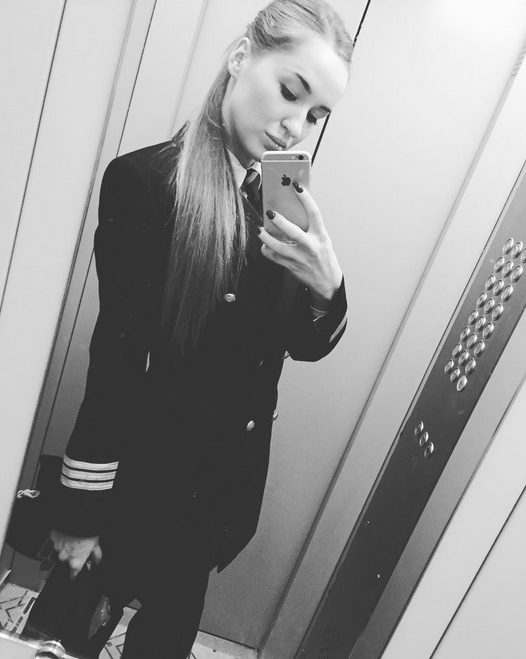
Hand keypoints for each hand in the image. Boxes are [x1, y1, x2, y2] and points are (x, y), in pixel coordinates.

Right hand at [50, 530, 101, 579]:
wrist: (76, 518)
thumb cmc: (87, 532)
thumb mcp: (96, 544)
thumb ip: (96, 555)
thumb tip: (97, 562)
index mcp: (76, 561)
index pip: (73, 576)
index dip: (74, 576)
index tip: (74, 577)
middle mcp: (64, 558)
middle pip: (66, 561)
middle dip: (71, 556)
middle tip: (77, 548)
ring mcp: (57, 548)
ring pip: (60, 551)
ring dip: (65, 547)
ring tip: (72, 539)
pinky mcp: (52, 539)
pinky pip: (56, 542)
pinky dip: (60, 540)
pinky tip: (66, 535)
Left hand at [258, 182, 342, 306]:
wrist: (327, 282)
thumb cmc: (324, 257)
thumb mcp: (322, 240)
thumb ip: (310, 228)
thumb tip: (291, 212)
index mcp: (321, 236)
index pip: (314, 213)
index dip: (305, 198)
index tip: (296, 186)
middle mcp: (311, 246)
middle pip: (293, 231)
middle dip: (279, 221)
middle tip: (269, 212)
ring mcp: (300, 258)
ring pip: (278, 247)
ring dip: (266, 238)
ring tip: (259, 230)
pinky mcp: (291, 267)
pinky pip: (274, 258)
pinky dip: (267, 251)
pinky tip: (264, 245)